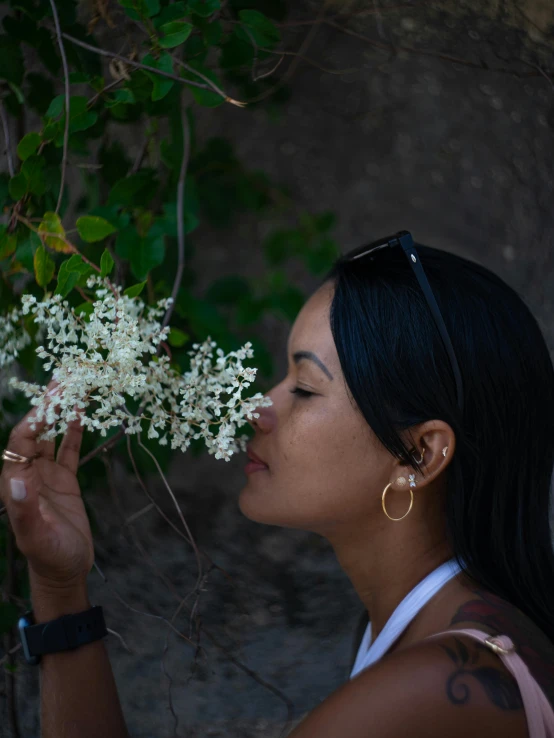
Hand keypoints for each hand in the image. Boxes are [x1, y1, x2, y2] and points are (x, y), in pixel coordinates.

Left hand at [0, 389, 93, 589]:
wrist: (66, 572)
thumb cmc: (50, 557)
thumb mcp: (36, 536)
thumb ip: (24, 509)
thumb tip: (16, 479)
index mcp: (16, 481)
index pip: (22, 440)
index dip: (36, 417)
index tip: (53, 397)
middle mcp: (28, 472)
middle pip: (36, 430)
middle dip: (48, 405)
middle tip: (64, 377)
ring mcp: (46, 475)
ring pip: (52, 434)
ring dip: (61, 412)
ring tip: (73, 386)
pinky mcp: (64, 480)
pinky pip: (69, 448)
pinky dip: (75, 430)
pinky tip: (82, 412)